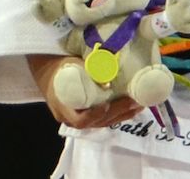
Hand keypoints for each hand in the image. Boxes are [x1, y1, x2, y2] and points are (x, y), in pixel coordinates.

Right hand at [27, 54, 141, 127]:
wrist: (49, 72)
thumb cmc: (62, 68)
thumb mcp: (71, 66)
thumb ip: (88, 71)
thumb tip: (109, 70)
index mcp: (64, 105)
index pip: (79, 119)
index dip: (94, 115)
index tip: (106, 106)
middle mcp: (70, 117)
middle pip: (96, 122)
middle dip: (118, 112)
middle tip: (135, 101)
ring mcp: (79, 117)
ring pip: (102, 122)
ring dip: (123, 114)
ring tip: (140, 104)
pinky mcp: (87, 115)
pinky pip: (104, 119)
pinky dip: (120, 114)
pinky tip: (134, 107)